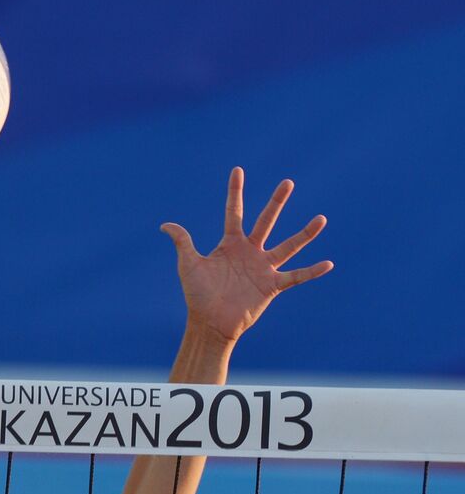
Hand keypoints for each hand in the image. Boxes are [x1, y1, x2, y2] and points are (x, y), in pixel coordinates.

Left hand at [162, 167, 332, 343]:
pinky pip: (296, 276)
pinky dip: (312, 271)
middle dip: (276, 202)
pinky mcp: (272, 286)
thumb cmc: (198, 295)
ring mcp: (263, 267)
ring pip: (288, 246)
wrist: (210, 323)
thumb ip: (183, 242)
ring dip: (305, 234)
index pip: (233, 212)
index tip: (237, 170)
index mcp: (230, 244)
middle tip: (288, 182)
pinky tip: (328, 263)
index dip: (235, 192)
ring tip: (321, 219)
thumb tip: (165, 225)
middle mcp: (250, 251)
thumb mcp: (189, 265)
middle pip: (266, 221)